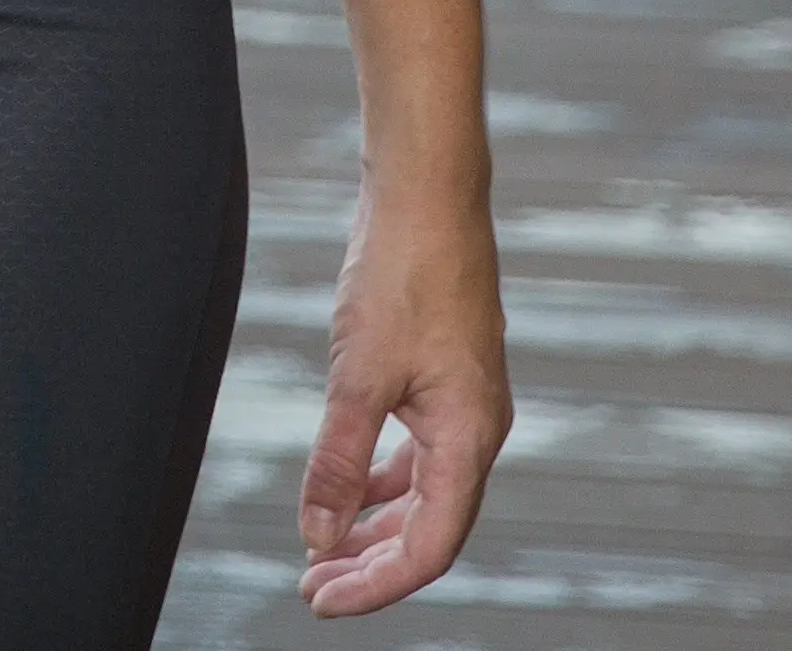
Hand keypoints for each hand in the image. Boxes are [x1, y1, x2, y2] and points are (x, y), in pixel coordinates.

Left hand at [299, 181, 506, 613]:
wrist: (428, 193)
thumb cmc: (400, 272)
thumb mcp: (356, 375)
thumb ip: (338, 461)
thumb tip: (319, 535)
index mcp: (469, 437)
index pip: (430, 547)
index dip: (376, 584)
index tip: (320, 599)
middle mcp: (478, 429)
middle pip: (430, 528)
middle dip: (372, 563)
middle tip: (313, 586)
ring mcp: (466, 403)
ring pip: (424, 492)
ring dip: (375, 525)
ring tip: (324, 550)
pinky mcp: (446, 378)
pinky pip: (420, 453)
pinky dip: (383, 480)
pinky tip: (349, 490)